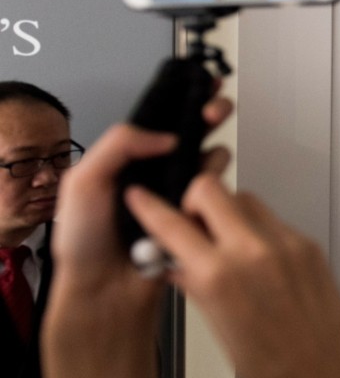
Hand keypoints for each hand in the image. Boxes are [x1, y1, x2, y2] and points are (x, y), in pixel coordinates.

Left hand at [43, 97, 231, 377]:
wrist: (104, 294)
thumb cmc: (85, 244)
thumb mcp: (84, 182)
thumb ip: (119, 146)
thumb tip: (166, 136)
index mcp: (123, 161)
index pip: (157, 120)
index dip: (180, 99)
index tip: (201, 83)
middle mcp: (151, 174)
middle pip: (190, 134)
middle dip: (207, 115)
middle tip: (216, 110)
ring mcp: (174, 196)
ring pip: (208, 162)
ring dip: (213, 153)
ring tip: (208, 160)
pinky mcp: (194, 219)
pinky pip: (214, 196)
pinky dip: (216, 189)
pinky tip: (209, 191)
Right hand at [125, 175, 339, 377]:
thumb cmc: (271, 368)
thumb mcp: (216, 326)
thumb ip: (194, 283)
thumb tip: (173, 261)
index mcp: (220, 276)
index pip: (172, 223)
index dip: (149, 206)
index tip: (140, 197)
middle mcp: (254, 251)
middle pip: (211, 188)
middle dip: (194, 200)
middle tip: (192, 223)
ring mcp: (287, 244)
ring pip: (246, 199)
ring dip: (228, 211)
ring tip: (224, 243)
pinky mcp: (309, 246)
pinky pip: (274, 221)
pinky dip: (257, 230)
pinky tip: (255, 258)